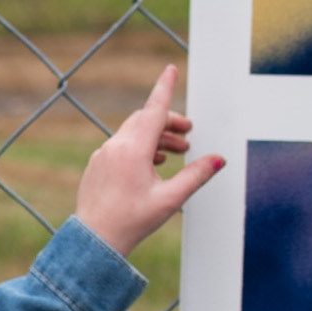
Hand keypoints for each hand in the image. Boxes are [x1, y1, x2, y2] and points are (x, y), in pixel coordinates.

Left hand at [74, 64, 222, 258]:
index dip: (165, 88)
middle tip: (188, 136)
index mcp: (133, 150)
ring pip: (133, 133)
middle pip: (146, 120)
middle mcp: (115, 146)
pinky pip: (120, 146)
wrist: (94, 241)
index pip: (154, 109)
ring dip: (156, 137)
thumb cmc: (131, 222)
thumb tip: (217, 160)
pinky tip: (152, 165)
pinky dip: (139, 147)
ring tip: (174, 154)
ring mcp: (103, 155)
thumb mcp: (170, 199)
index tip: (171, 69)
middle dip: (169, 123)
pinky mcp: (97, 166)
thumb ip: (196, 176)